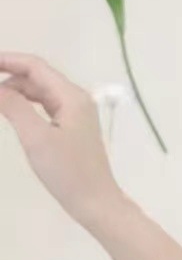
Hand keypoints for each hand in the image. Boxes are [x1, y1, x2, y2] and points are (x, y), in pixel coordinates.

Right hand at [0, 53, 121, 228]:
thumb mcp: (36, 137)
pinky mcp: (70, 126)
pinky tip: (7, 108)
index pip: (36, 67)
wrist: (94, 199)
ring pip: (39, 91)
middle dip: (7, 74)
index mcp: (72, 96)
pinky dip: (24, 103)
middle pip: (37, 76)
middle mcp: (76, 99)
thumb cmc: (67, 171)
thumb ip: (15, 107)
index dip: (7, 60)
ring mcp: (75, 112)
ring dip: (14, 89)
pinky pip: (43, 105)